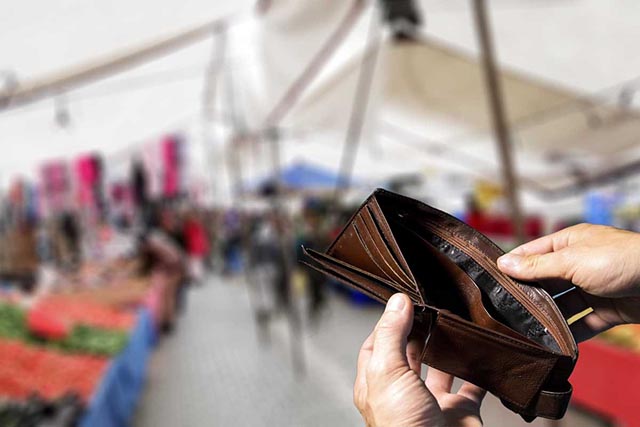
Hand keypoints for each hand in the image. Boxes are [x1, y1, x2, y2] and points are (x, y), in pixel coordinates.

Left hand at [354, 293, 484, 426]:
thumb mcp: (388, 372)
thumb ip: (391, 335)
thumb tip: (396, 302)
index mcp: (376, 384)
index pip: (376, 345)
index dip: (388, 322)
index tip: (404, 302)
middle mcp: (402, 393)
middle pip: (409, 354)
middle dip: (420, 331)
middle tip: (432, 307)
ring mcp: (431, 403)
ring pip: (441, 368)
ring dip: (448, 348)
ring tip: (455, 323)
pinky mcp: (460, 412)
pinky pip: (472, 385)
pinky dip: (478, 369)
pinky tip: (482, 352)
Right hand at [497, 223, 639, 341]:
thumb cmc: (623, 260)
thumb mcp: (572, 260)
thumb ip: (537, 266)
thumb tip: (504, 264)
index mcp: (570, 243)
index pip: (532, 253)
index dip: (513, 265)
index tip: (491, 280)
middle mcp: (580, 263)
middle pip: (546, 281)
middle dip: (528, 294)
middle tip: (505, 309)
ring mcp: (594, 288)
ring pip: (563, 304)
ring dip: (548, 316)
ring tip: (528, 329)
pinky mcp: (608, 311)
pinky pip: (584, 323)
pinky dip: (571, 332)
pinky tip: (556, 342)